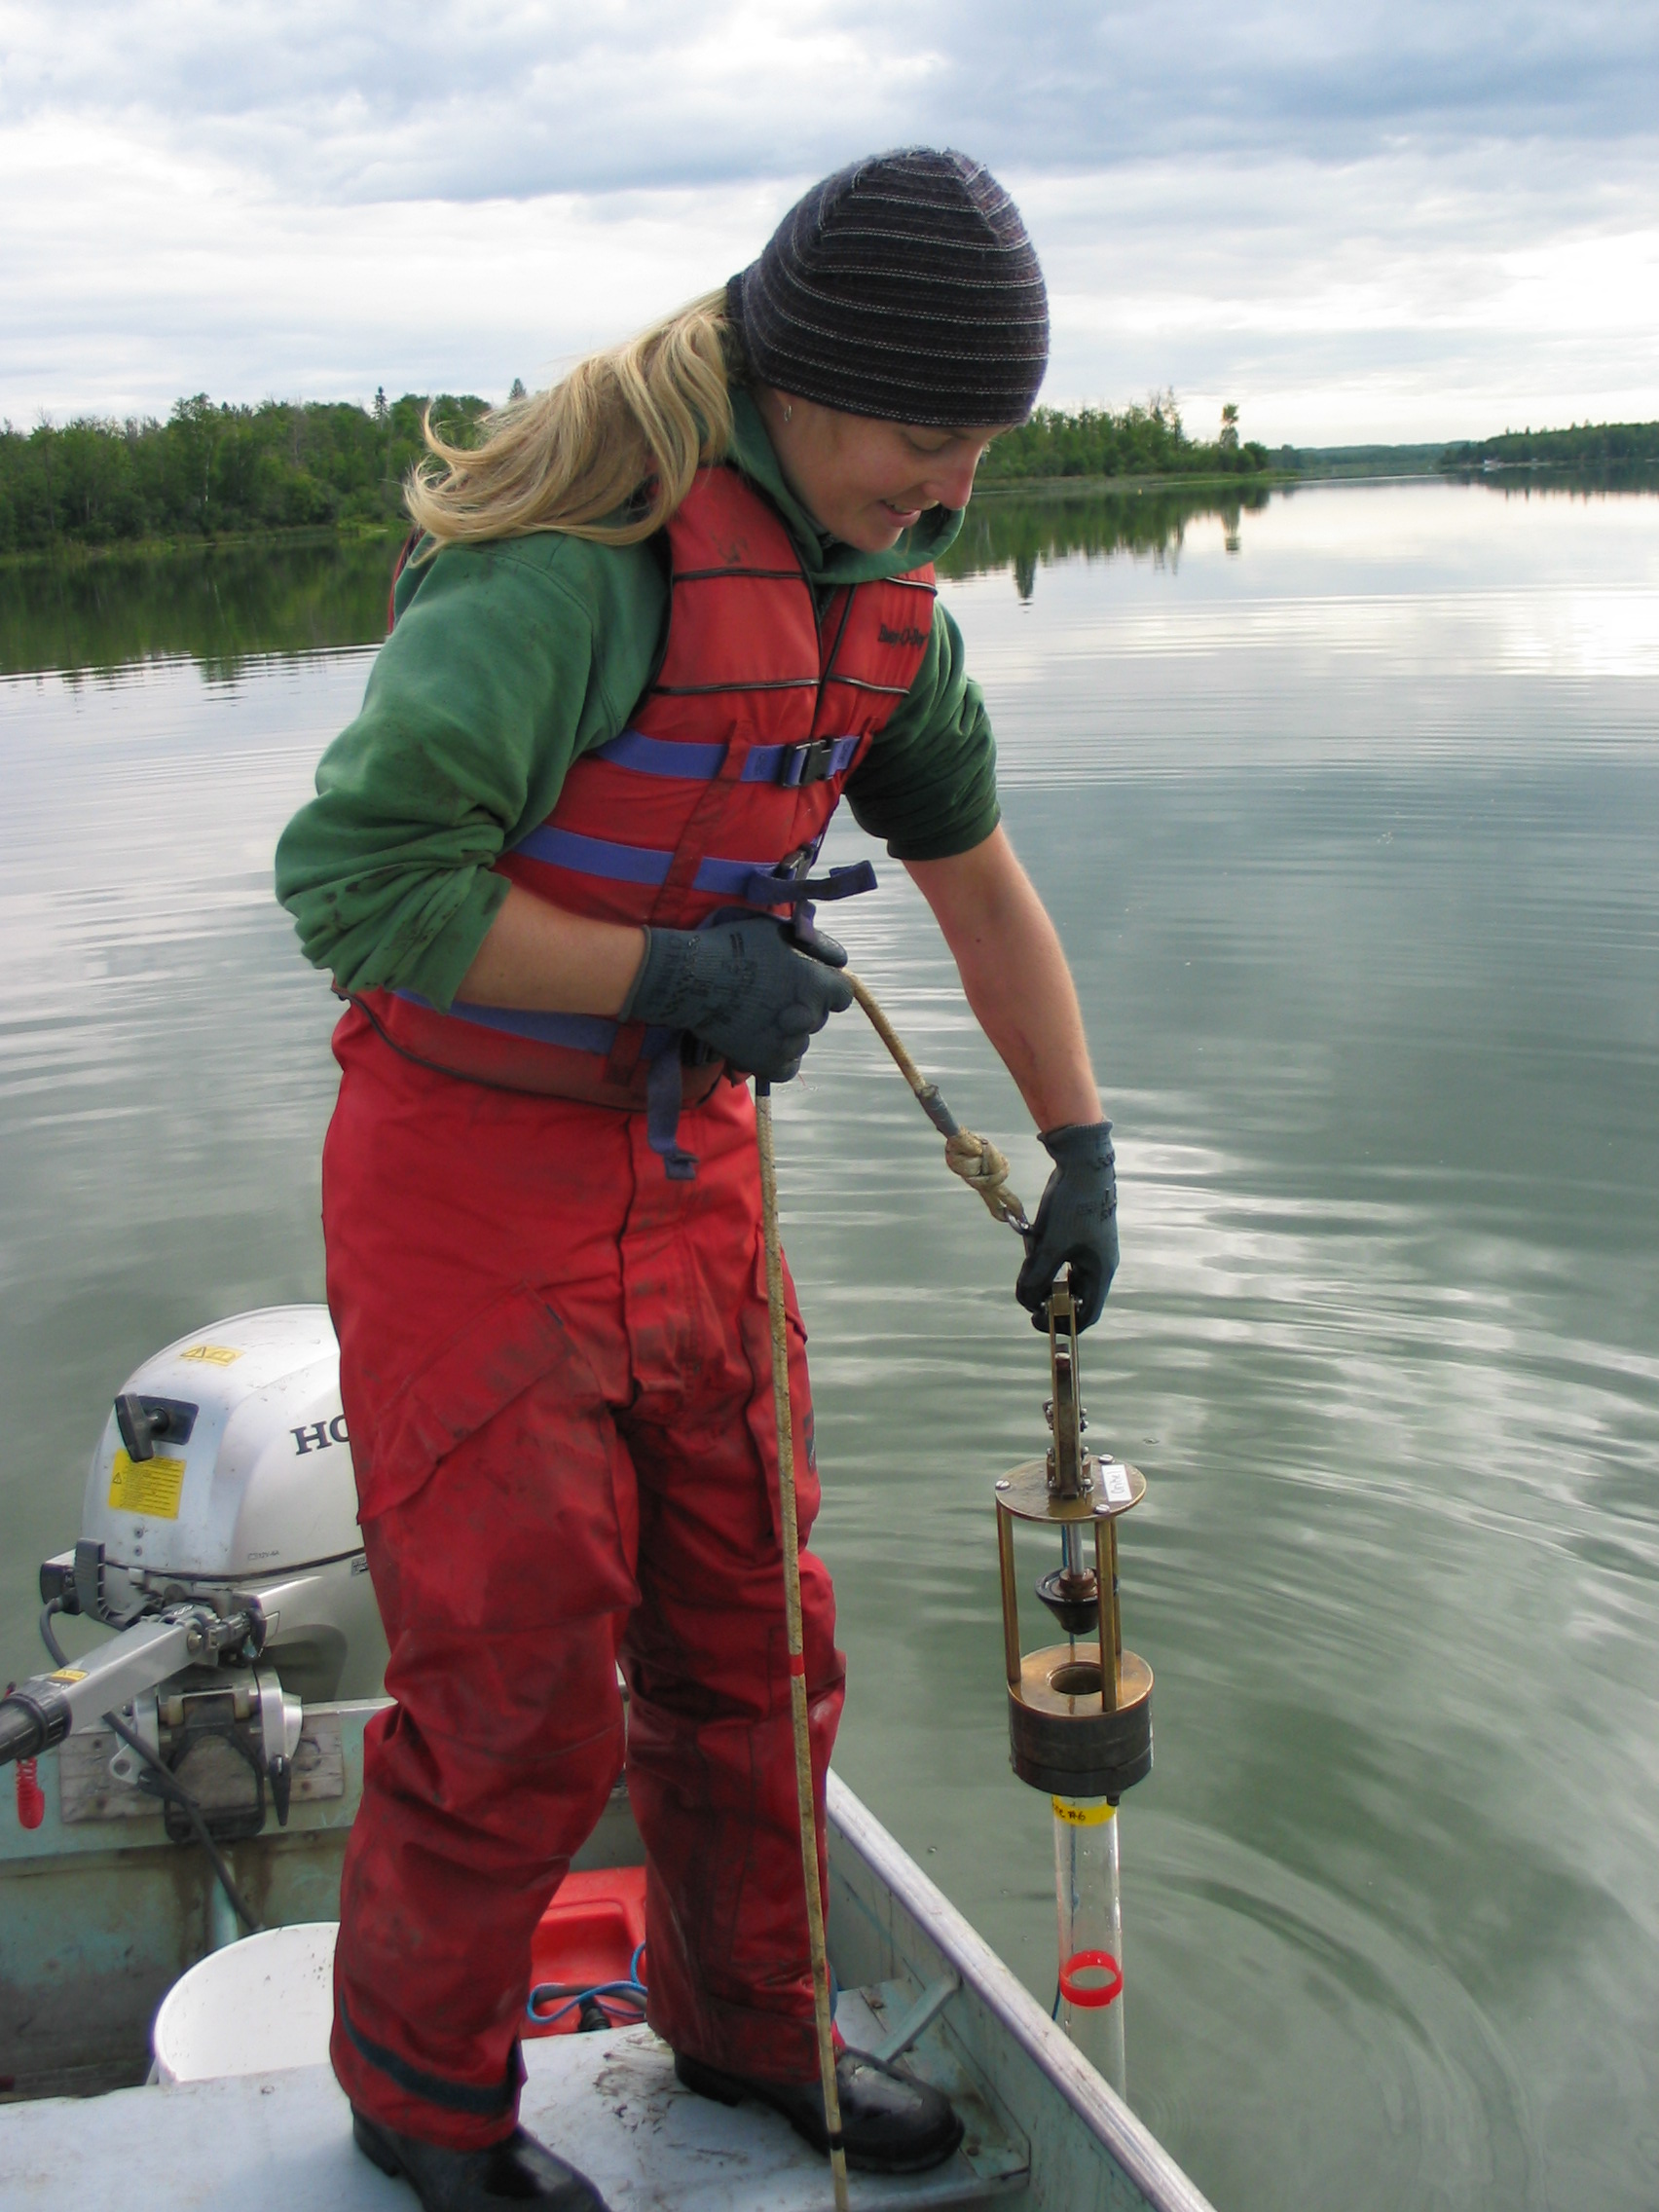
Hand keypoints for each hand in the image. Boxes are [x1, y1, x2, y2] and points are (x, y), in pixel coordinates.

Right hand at [621, 915, 851, 1083]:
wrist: (694, 977)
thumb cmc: (735, 945)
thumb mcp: (778, 930)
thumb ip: (814, 944)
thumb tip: (840, 959)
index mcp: (817, 983)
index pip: (842, 994)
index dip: (826, 989)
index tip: (806, 984)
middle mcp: (809, 1016)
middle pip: (818, 1018)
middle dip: (802, 1007)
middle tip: (771, 995)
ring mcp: (788, 1043)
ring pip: (800, 1042)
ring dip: (787, 1032)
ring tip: (757, 1016)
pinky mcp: (766, 1063)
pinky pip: (787, 1068)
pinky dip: (778, 1058)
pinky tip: (762, 1041)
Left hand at [1015, 1121, 1117, 1328]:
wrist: (1082, 1162)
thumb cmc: (1073, 1205)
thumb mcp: (1051, 1244)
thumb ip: (1037, 1276)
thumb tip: (1027, 1302)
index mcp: (1101, 1272)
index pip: (1087, 1315)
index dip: (1062, 1323)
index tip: (1037, 1319)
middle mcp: (1100, 1264)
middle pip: (1075, 1296)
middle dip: (1049, 1294)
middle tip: (1028, 1286)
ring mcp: (1093, 1249)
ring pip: (1067, 1276)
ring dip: (1046, 1274)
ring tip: (1030, 1260)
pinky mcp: (1083, 1234)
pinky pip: (1065, 1257)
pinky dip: (1048, 1257)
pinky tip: (1036, 1244)